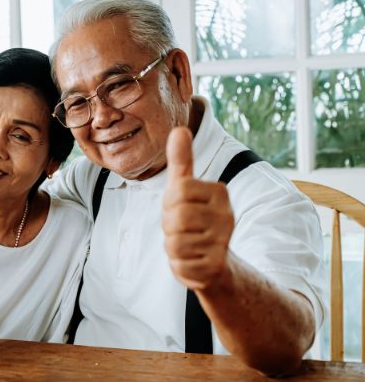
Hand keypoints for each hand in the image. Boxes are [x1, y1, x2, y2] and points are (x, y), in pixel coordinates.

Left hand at [162, 127, 233, 290]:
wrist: (216, 264)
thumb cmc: (195, 220)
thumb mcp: (185, 188)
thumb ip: (181, 161)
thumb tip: (179, 129)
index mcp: (219, 192)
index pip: (177, 191)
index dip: (169, 203)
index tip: (180, 208)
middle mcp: (226, 215)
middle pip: (174, 217)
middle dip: (170, 226)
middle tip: (183, 229)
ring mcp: (223, 241)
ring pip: (174, 242)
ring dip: (173, 246)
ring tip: (189, 243)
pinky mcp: (216, 266)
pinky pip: (179, 263)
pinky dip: (179, 264)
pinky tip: (193, 260)